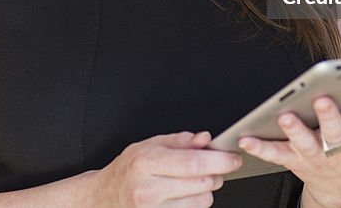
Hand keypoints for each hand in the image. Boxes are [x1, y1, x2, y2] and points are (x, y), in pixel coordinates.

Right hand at [90, 131, 242, 207]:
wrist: (106, 197)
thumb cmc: (128, 169)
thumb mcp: (148, 145)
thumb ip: (180, 141)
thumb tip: (205, 139)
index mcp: (146, 162)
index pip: (192, 163)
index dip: (219, 160)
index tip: (233, 158)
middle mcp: (149, 189)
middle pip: (201, 183)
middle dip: (216, 173)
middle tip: (213, 166)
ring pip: (201, 201)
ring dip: (206, 189)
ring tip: (192, 181)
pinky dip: (196, 202)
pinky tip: (185, 194)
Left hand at [237, 86, 340, 207]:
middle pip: (336, 132)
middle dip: (330, 117)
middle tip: (322, 99)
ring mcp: (317, 156)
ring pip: (304, 143)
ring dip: (293, 130)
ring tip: (284, 115)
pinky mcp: (295, 161)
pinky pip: (275, 155)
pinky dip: (259, 148)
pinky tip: (244, 137)